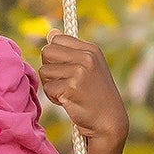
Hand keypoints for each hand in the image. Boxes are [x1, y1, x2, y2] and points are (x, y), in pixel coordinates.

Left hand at [38, 31, 128, 148]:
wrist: (109, 121)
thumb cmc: (96, 95)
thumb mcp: (89, 67)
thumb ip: (69, 51)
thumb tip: (50, 32)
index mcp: (91, 49)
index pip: (57, 39)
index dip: (55, 56)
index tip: (65, 69)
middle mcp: (86, 57)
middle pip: (46, 52)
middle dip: (49, 69)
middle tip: (64, 82)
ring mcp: (79, 72)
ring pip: (44, 71)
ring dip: (51, 85)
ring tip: (68, 93)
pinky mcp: (71, 88)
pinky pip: (48, 88)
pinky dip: (54, 98)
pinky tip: (68, 102)